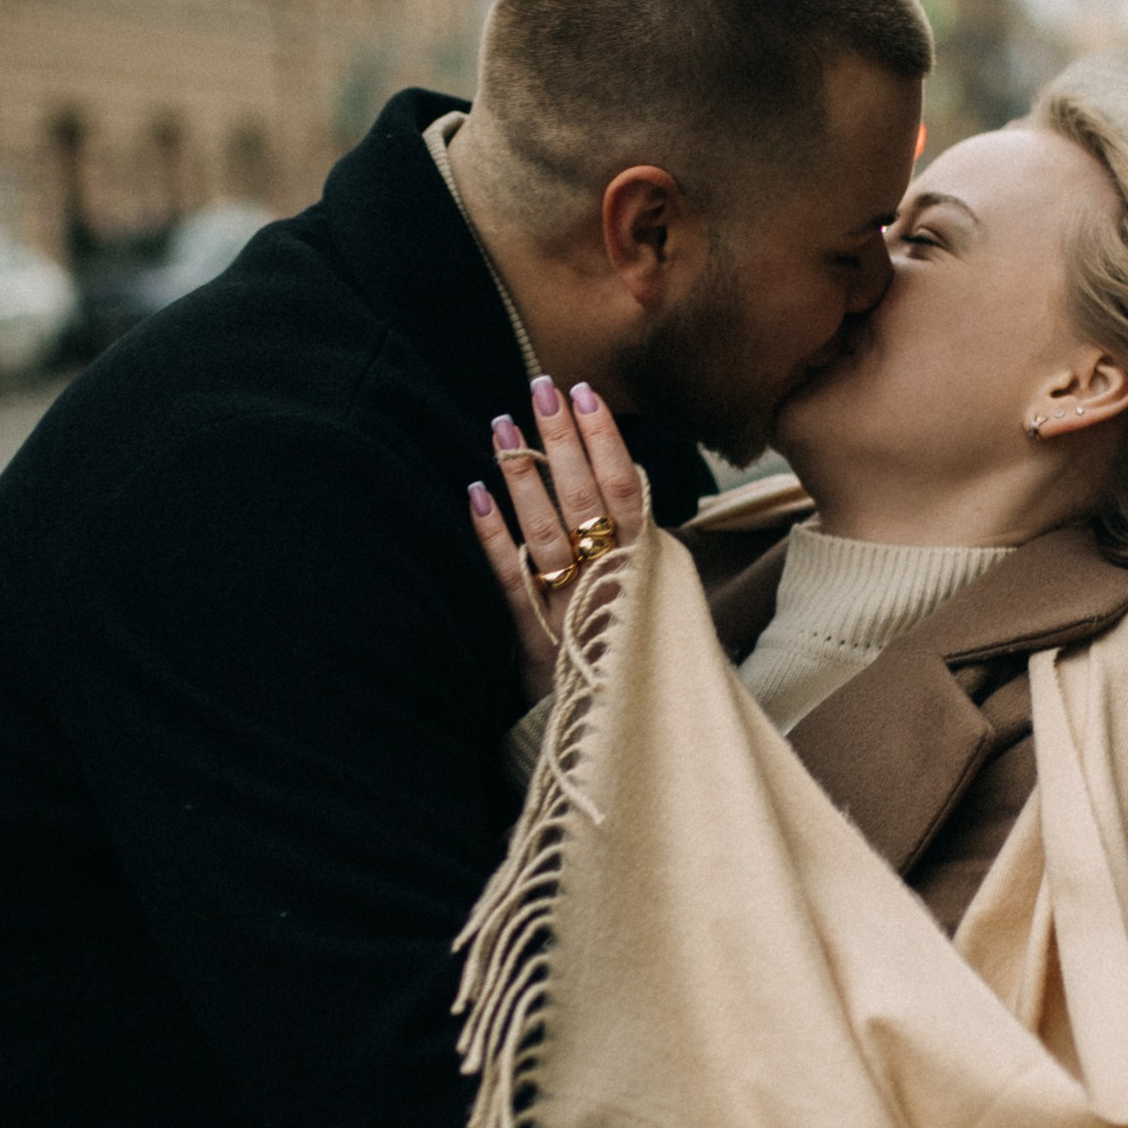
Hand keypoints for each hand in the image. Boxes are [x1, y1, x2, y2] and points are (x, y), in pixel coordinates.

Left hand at [470, 378, 647, 698]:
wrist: (630, 740)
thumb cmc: (637, 658)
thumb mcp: (654, 600)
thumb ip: (638, 546)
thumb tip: (621, 476)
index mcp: (645, 569)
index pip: (627, 492)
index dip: (605, 443)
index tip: (586, 396)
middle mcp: (610, 585)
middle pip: (586, 503)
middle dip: (564, 442)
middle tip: (542, 387)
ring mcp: (571, 613)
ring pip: (547, 535)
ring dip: (525, 477)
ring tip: (502, 424)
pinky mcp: (536, 644)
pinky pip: (512, 585)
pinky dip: (493, 540)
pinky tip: (474, 495)